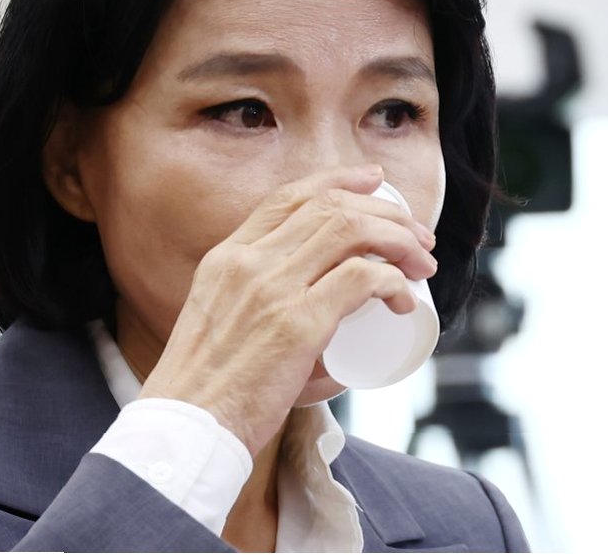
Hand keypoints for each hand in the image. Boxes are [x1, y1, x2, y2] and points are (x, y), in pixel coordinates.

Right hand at [138, 164, 437, 455]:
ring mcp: (273, 290)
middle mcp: (248, 262)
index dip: (338, 181)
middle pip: (330, 208)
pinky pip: (362, 278)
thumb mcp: (219, 320)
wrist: (186, 427)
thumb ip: (255, 305)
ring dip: (399, 240)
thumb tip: (317, 315)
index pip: (288, 196)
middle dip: (386, 213)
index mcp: (227, 257)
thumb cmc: (207, 389)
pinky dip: (394, 281)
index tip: (374, 181)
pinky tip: (405, 301)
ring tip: (422, 265)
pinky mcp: (297, 325)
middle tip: (417, 237)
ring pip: (351, 231)